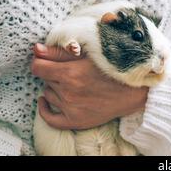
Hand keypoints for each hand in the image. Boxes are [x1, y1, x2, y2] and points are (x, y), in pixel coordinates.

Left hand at [31, 43, 147, 129]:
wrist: (134, 91)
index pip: (38, 67)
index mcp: (70, 73)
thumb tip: (36, 49)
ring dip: (55, 87)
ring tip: (72, 83)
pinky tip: (45, 101)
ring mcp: (71, 108)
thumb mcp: (89, 54)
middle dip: (54, 73)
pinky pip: (50, 118)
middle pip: (45, 79)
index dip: (42, 62)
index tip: (48, 60)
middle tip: (71, 70)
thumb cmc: (114, 69)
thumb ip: (60, 52)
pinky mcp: (75, 121)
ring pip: (48, 94)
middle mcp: (68, 92)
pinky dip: (44, 109)